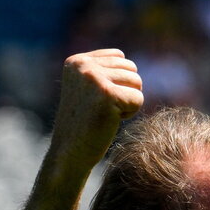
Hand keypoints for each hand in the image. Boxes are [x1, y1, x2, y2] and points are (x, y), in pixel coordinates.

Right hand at [50, 48, 143, 171]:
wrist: (71, 152)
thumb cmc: (84, 124)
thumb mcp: (88, 89)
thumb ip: (103, 71)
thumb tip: (128, 61)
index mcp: (76, 61)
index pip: (119, 56)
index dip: (118, 81)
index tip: (98, 99)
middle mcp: (83, 65)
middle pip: (131, 68)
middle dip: (125, 91)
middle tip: (104, 109)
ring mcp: (94, 78)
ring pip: (137, 82)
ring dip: (128, 102)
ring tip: (107, 114)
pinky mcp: (107, 95)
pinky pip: (138, 99)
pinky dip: (130, 113)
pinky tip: (111, 120)